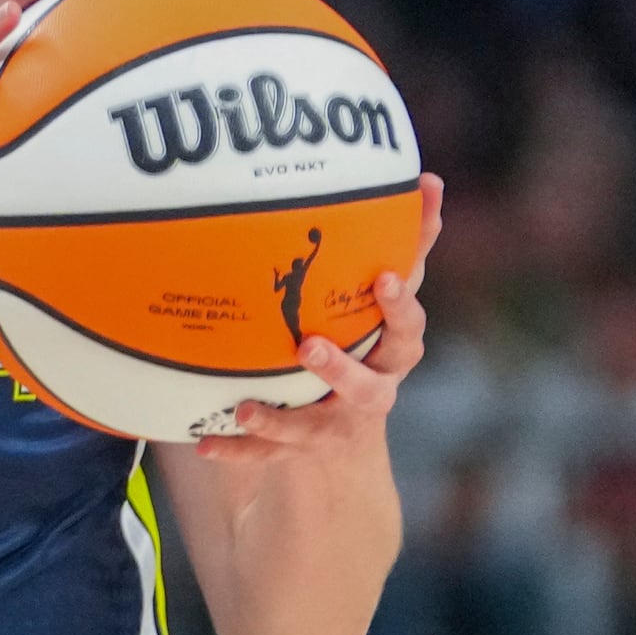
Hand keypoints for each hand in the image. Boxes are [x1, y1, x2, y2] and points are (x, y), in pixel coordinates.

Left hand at [194, 175, 445, 464]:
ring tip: (247, 406)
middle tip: (308, 345)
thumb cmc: (371, 338)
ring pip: (312, 429)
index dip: (397, 305)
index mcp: (395, 353)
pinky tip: (203, 442)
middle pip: (367, 390)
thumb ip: (410, 243)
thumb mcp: (390, 297)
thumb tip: (432, 178)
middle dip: (340, 371)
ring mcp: (334, 427)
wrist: (351, 430)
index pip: (407, 330)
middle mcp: (372, 395)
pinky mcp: (299, 450)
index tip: (380, 277)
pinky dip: (237, 450)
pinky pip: (267, 456)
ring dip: (280, 420)